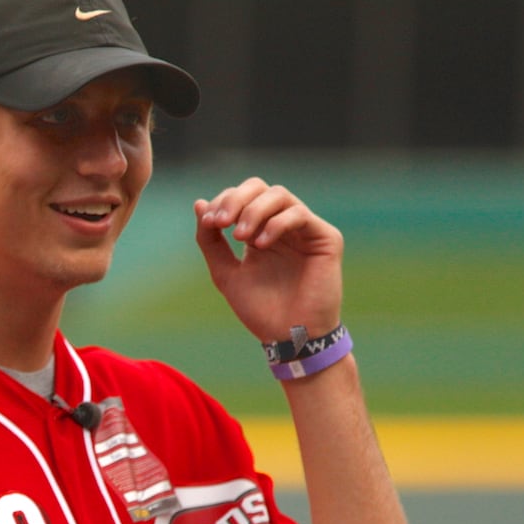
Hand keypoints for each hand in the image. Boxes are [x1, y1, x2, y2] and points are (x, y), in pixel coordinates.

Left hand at [194, 179, 343, 344]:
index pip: (241, 198)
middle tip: (221, 222)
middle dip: (236, 199)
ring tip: (239, 236)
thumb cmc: (260, 310)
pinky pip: (299, 214)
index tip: (208, 223)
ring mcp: (304, 229)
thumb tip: (198, 204)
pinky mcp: (325, 237)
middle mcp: (282, 225)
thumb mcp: (226, 274)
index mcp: (259, 231)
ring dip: (253, 210)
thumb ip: (211, 242)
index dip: (222, 202)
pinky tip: (261, 244)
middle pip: (259, 187)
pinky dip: (276, 223)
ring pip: (279, 195)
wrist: (288, 336)